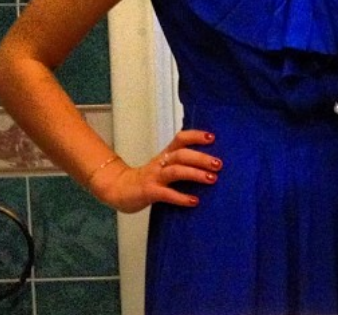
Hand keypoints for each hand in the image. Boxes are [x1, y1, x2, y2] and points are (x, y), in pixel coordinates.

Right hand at [89, 130, 221, 212]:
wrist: (119, 190)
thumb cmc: (149, 178)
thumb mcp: (164, 165)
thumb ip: (182, 163)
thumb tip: (210, 164)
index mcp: (166, 154)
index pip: (181, 138)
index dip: (196, 136)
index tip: (213, 137)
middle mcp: (161, 162)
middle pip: (182, 154)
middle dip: (201, 158)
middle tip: (219, 164)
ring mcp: (154, 177)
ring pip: (175, 171)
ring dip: (195, 174)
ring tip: (212, 179)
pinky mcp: (149, 192)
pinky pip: (166, 194)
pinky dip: (181, 197)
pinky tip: (194, 201)